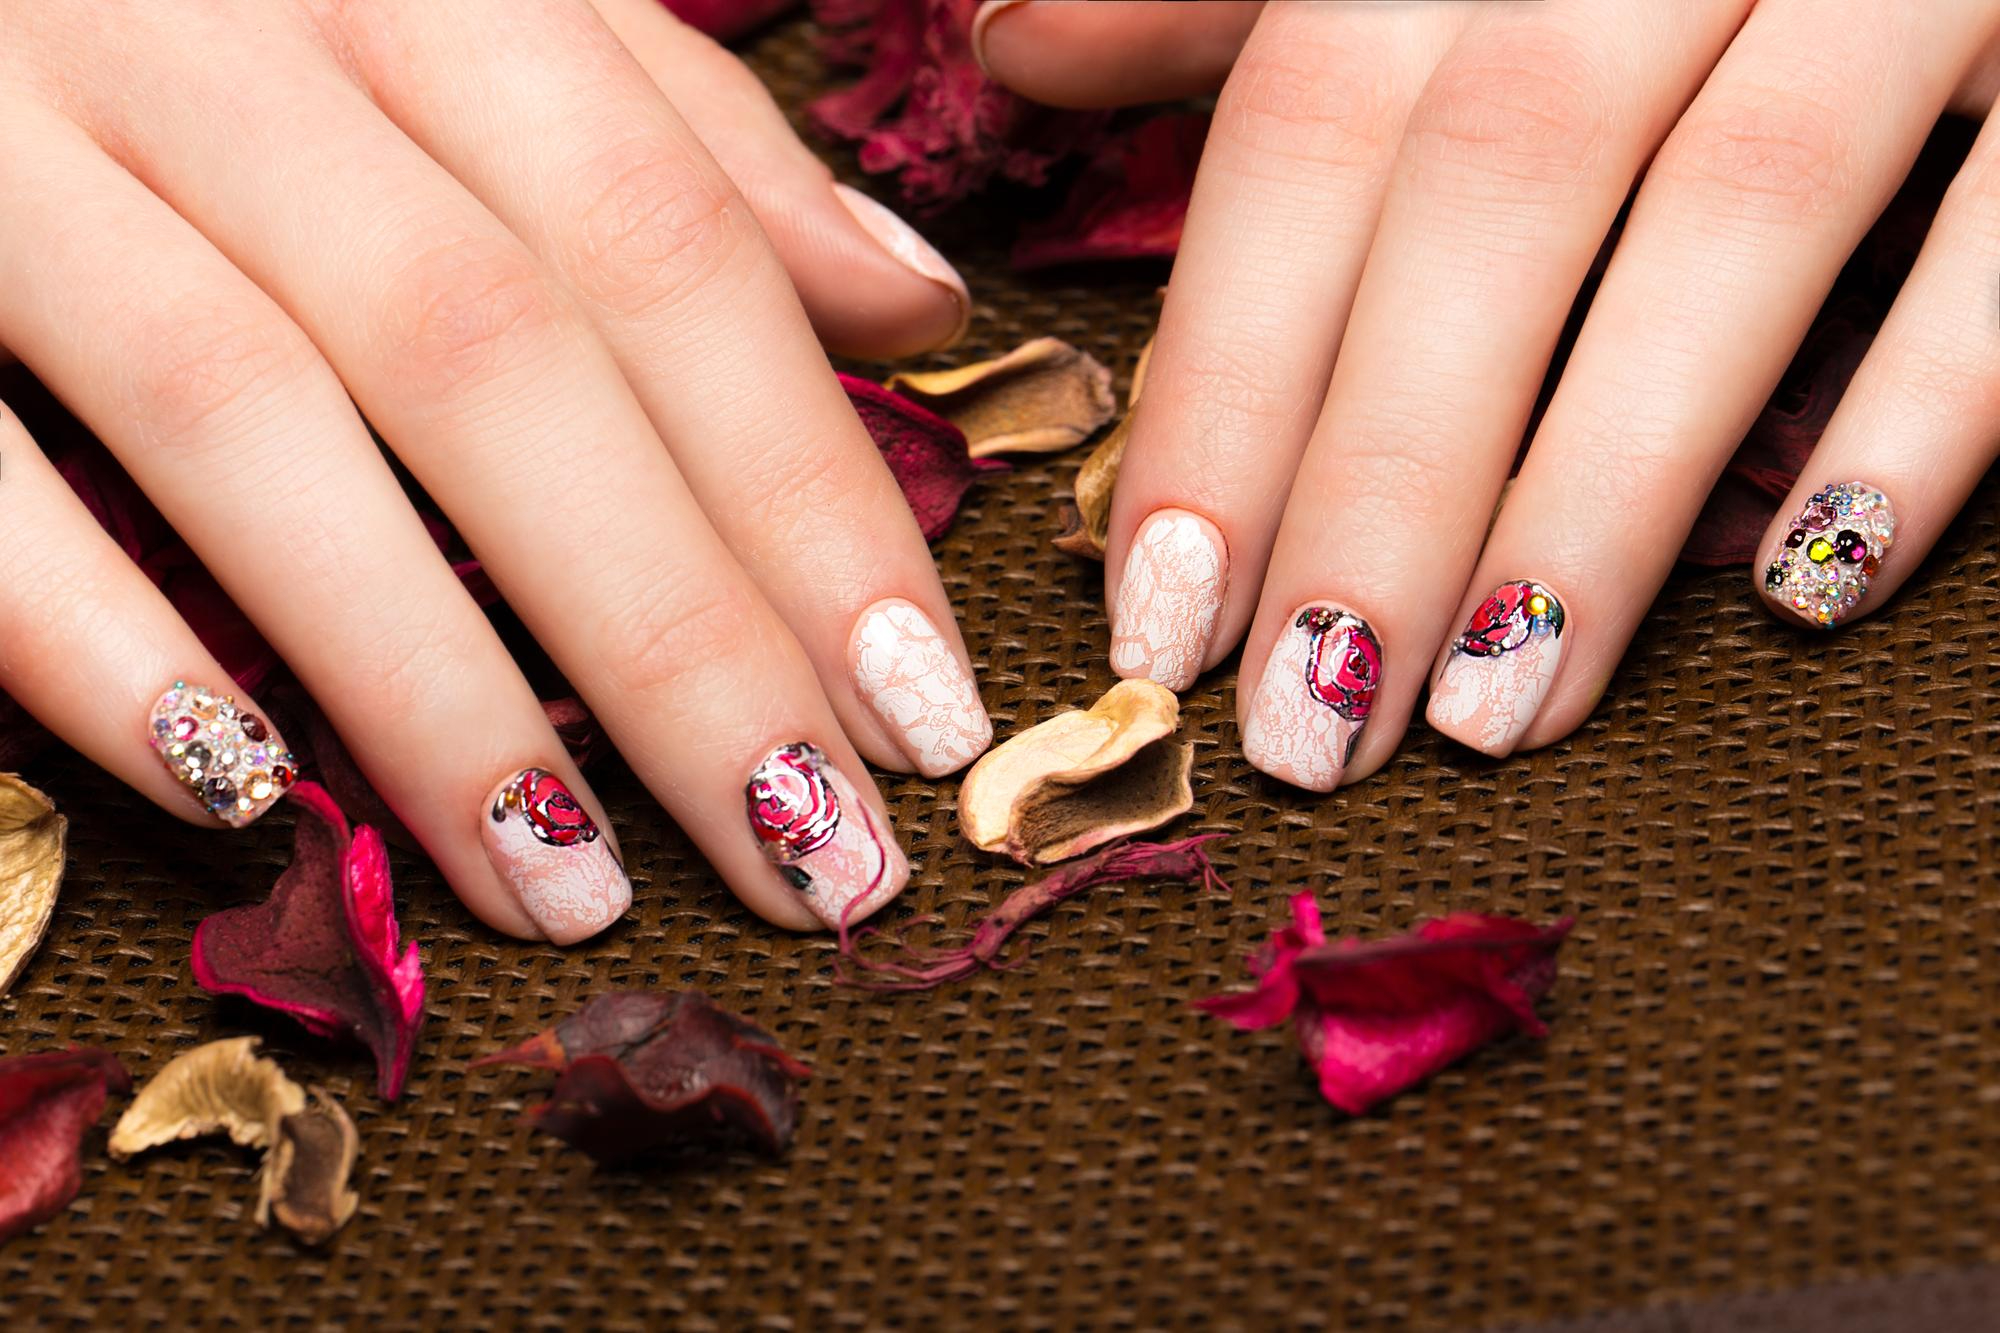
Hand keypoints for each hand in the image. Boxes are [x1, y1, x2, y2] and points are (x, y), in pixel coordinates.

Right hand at [0, 0, 991, 941]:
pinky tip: (239, 797)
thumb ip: (680, 141)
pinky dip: (90, 635)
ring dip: (428, 683)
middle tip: (812, 857)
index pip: (668, 247)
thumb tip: (909, 300)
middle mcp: (220, 29)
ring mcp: (3, 127)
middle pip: (498, 356)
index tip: (922, 709)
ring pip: (248, 416)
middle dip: (676, 635)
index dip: (809, 492)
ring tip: (575, 889)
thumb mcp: (470, 2)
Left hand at [979, 0, 1999, 783]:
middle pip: (1496, 182)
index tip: (1158, 612)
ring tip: (1492, 713)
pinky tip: (1811, 590)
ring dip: (1602, 485)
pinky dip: (1926, 406)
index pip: (1311, 118)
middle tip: (1305, 727)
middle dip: (1382, 474)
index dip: (1226, 374)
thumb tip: (1014, 43)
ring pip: (1741, 208)